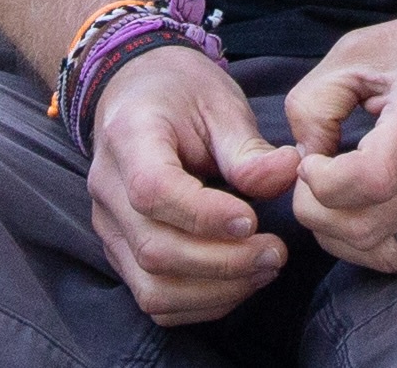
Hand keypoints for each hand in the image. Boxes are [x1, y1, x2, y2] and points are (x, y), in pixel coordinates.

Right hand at [82, 48, 298, 324]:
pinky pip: (153, 298)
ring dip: (215, 291)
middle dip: (223, 263)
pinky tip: (240, 282)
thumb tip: (289, 174)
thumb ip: (248, 147)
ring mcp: (109, 228)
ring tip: (265, 268)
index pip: (153, 192)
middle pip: (155, 250)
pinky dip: (200, 304)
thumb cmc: (181, 93)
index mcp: (129, 137)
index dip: (205, 216)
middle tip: (277, 252)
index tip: (254, 219)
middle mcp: (108, 189)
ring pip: (151, 288)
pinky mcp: (121, 253)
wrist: (137, 92)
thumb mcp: (219, 102)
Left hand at [283, 0, 396, 273]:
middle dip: (319, 212)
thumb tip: (303, 158)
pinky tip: (367, 209)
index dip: (319, 181)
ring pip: (387, 253)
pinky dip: (378, 242)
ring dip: (344, 236)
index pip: (365, 182)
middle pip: (366, 227)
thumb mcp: (360, 49)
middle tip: (313, 180)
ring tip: (335, 198)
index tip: (311, 159)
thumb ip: (313, 103)